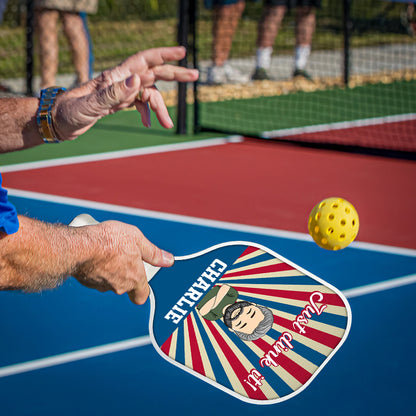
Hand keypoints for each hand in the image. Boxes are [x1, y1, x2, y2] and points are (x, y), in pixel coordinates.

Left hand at [52, 46, 198, 140]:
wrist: (58, 122)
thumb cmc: (69, 112)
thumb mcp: (90, 105)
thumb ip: (113, 94)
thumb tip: (137, 81)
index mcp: (115, 77)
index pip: (144, 60)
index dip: (164, 55)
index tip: (182, 52)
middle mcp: (121, 81)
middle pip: (153, 73)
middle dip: (175, 74)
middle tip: (195, 75)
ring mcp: (120, 92)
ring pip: (149, 94)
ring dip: (161, 108)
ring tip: (168, 125)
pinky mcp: (118, 103)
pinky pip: (140, 104)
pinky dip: (148, 113)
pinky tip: (149, 125)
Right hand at [73, 220, 173, 303]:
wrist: (79, 246)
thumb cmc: (108, 241)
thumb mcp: (138, 240)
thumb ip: (154, 253)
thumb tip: (168, 259)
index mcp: (134, 278)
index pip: (142, 295)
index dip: (143, 291)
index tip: (143, 284)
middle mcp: (119, 286)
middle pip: (126, 286)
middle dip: (125, 272)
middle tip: (123, 256)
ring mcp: (101, 285)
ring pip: (110, 281)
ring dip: (110, 270)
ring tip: (108, 251)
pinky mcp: (87, 281)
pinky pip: (95, 277)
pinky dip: (96, 268)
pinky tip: (95, 254)